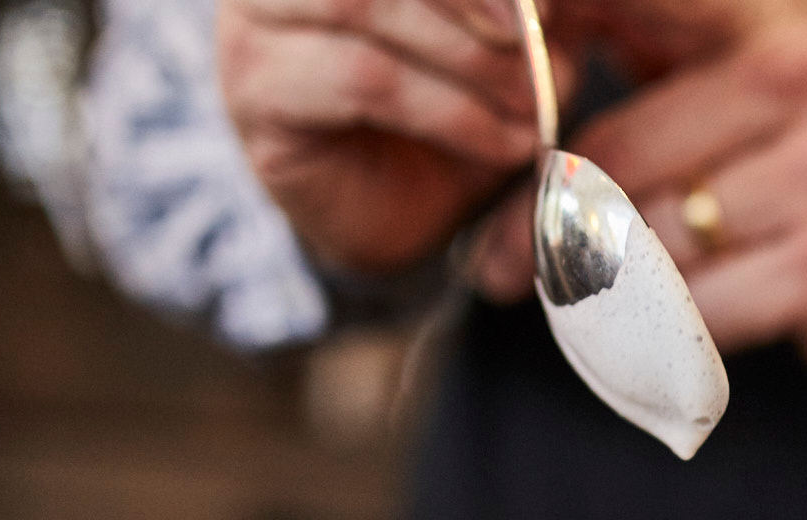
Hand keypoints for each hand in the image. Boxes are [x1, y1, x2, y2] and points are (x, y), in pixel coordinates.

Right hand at [217, 0, 573, 273]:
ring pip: (361, 4)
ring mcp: (254, 24)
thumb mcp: (504, 43)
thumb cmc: (449, 109)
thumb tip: (552, 3)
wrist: (398, 212)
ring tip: (528, 102)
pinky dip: (452, 112)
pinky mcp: (258, 93)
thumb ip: (520, 9)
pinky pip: (365, 82)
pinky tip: (502, 143)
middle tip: (540, 49)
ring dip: (467, 57)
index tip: (543, 4)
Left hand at [466, 15, 806, 387]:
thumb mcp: (751, 77)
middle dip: (541, 224)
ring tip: (585, 307)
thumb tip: (508, 36)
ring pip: (651, 241)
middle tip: (498, 265)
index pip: (626, 5)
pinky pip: (699, 308)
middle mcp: (805, 78)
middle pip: (614, 156)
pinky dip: (659, 337)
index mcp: (768, 20)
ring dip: (604, 292)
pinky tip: (652, 342)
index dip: (533, 37)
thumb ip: (645, 45)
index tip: (463, 77)